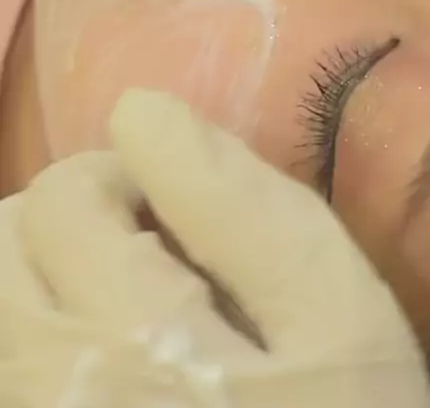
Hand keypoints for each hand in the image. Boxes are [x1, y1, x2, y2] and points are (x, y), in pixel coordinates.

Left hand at [0, 90, 429, 406]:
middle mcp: (48, 394)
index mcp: (132, 348)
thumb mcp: (335, 319)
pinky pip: (9, 349)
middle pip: (0, 246)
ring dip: (36, 272)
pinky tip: (87, 343)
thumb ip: (241, 208)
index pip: (66, 200)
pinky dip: (32, 323)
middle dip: (64, 220)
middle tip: (132, 249)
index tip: (167, 205)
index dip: (121, 176)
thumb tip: (144, 112)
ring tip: (105, 295)